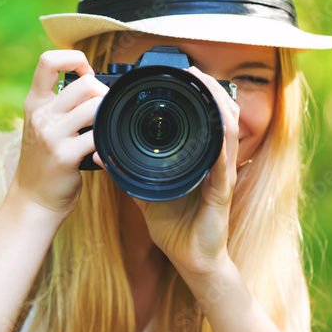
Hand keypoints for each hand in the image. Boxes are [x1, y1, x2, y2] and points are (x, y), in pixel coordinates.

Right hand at [10, 50, 108, 218]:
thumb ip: (61, 106)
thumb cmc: (44, 163)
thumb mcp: (43, 126)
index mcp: (35, 103)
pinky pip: (97, 136)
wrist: (32, 200)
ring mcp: (51, 135)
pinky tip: (104, 152)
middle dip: (104, 93)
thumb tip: (95, 87)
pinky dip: (107, 143)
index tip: (86, 73)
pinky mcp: (64, 155)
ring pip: (95, 106)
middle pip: (84, 83)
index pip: (48, 61)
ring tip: (105, 130)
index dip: (74, 59)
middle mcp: (41, 115)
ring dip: (108, 116)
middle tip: (105, 111)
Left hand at [94, 66, 238, 279]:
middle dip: (209, 89)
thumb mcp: (146, 192)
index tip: (182, 73)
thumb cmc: (173, 227)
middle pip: (221, 115)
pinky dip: (221, 139)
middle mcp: (215, 161)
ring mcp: (222, 174)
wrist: (190, 260)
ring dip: (218, 104)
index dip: (198, 93)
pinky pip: (225, 160)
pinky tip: (216, 124)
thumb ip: (128, 172)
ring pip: (228, 129)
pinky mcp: (223, 191)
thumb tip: (103, 154)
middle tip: (193, 70)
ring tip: (205, 84)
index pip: (203, 118)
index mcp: (198, 158)